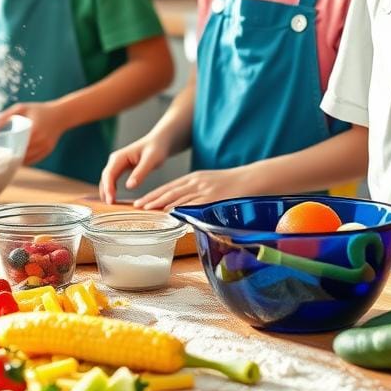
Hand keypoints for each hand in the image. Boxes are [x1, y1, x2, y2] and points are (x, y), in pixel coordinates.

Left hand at [0, 101, 66, 164]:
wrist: (61, 114)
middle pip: (22, 154)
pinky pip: (35, 159)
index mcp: (34, 130)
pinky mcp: (48, 150)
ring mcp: (45, 147)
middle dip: (11, 156)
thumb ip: (7, 115)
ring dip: (18, 160)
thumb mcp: (22, 108)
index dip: (7, 150)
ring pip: (28, 160)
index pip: (17, 146)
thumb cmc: (40, 110)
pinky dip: (26, 160)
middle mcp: (41, 141)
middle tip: (0, 155)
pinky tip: (19, 158)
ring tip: (8, 157)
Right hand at [99, 134, 169, 204]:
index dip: (108, 188)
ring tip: (109, 206)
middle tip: (109, 206)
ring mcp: (117, 164)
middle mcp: (115, 160)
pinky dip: (111, 189)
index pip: (109, 174)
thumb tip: (129, 186)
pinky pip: (112, 180)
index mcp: (120, 157)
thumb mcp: (151, 160)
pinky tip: (114, 199)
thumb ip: (140, 173)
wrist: (159, 142)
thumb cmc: (156, 149)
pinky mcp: (121, 169)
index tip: (110, 201)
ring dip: (106, 191)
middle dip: (106, 191)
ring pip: (107, 180)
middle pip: (106, 178)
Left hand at [134, 167, 251, 210]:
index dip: (154, 194)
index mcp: (196, 178)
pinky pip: (193, 204)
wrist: (253, 179)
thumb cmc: (234, 185)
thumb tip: (186, 209)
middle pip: (169, 191)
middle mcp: (197, 182)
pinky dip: (180, 208)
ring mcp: (205, 190)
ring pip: (178, 197)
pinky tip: (170, 213)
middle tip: (137, 206)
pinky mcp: (213, 198)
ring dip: (161, 203)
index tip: (140, 201)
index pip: (170, 186)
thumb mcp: (212, 185)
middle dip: (151, 199)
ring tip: (147, 210)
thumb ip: (198, 195)